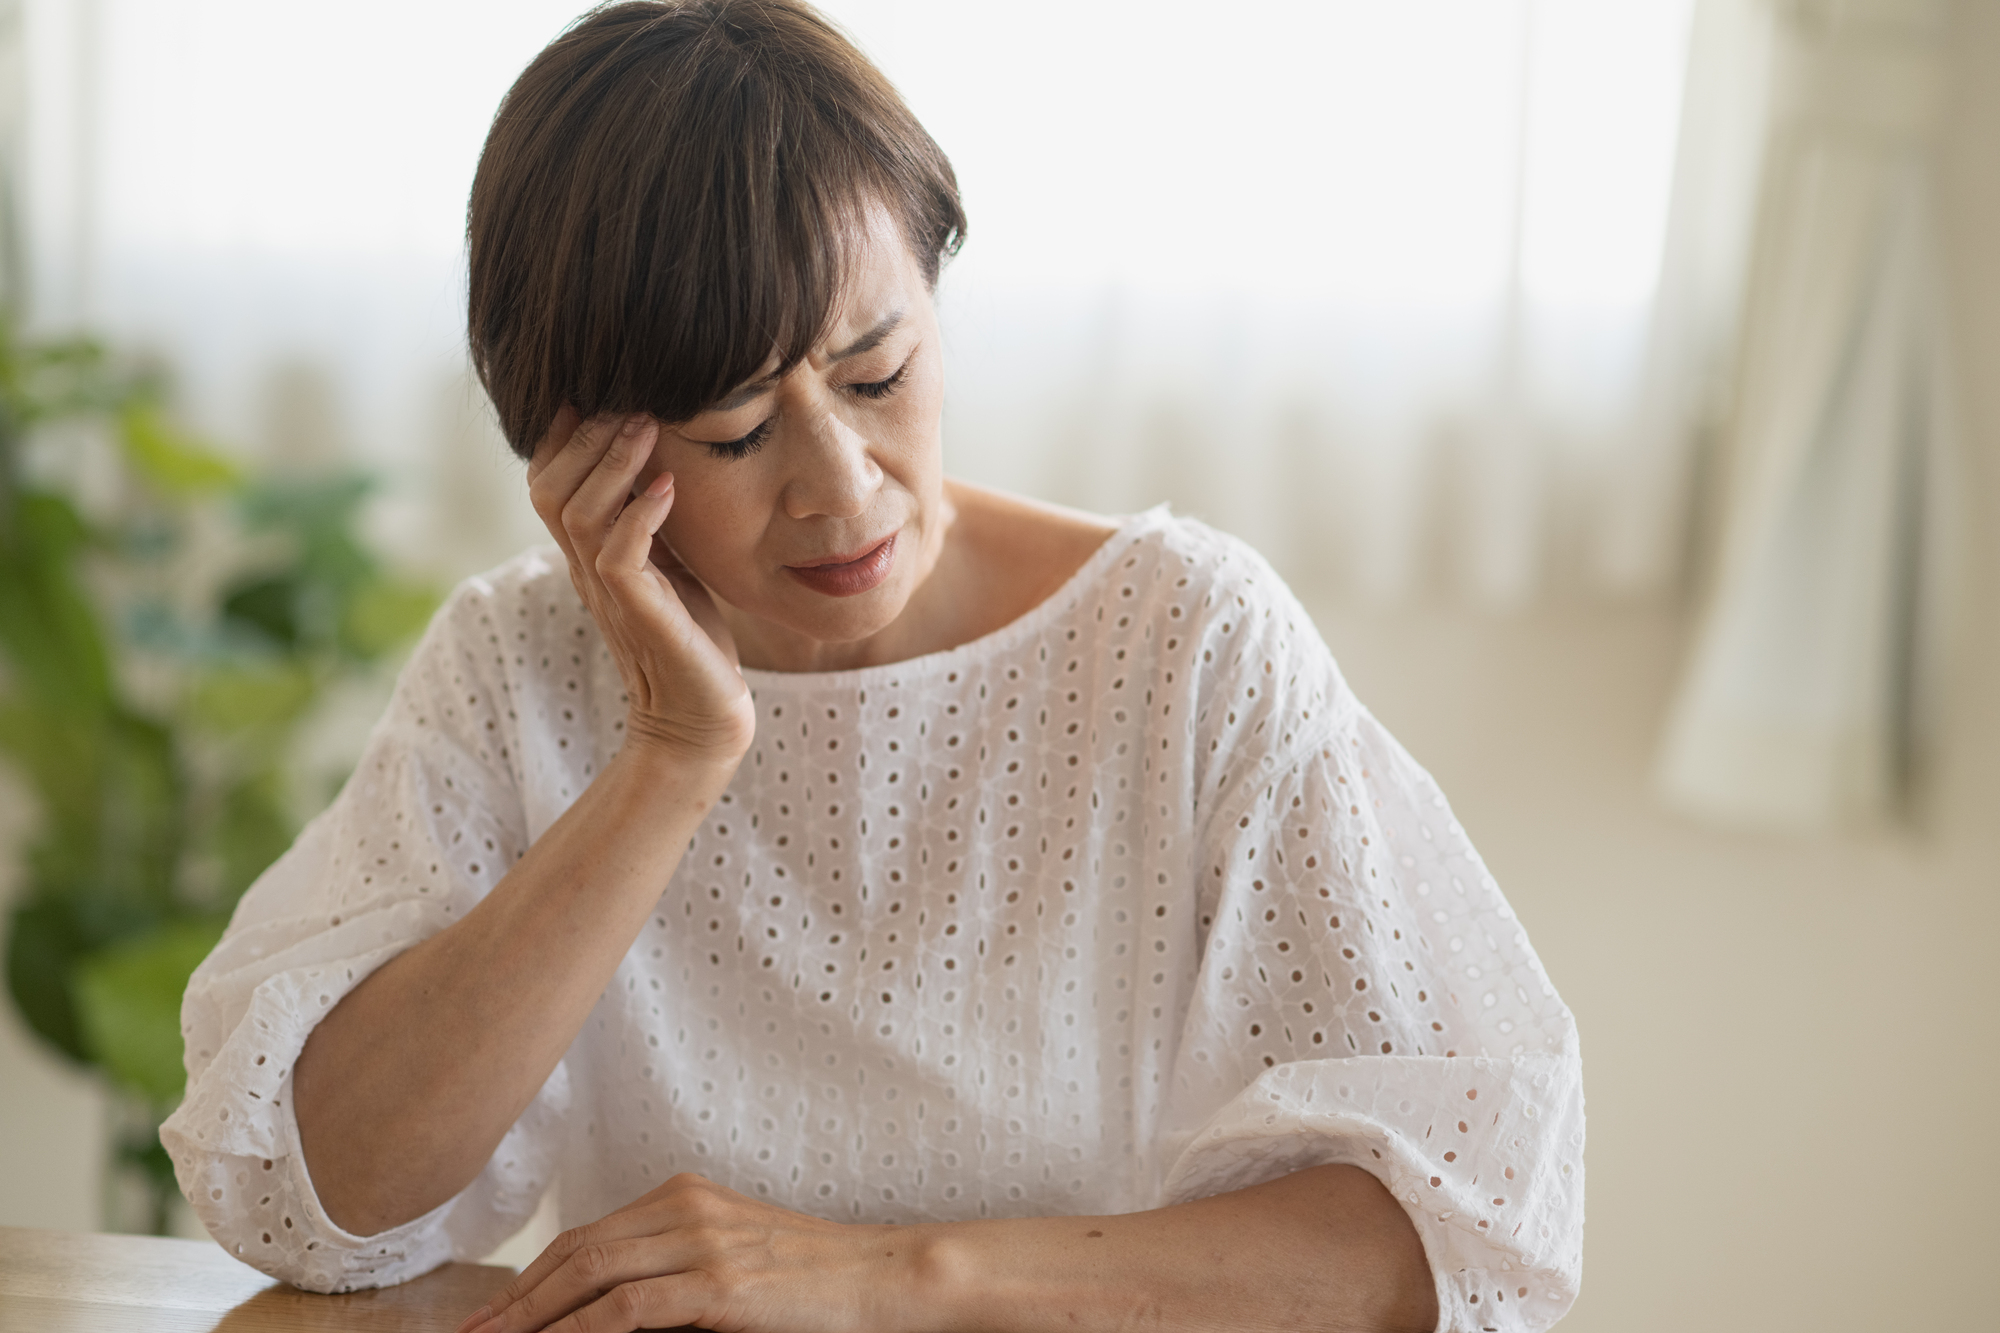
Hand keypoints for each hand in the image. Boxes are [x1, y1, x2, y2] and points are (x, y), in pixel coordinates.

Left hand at [456, 1174, 920, 1332]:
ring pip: (589, 1275)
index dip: (528, 1278)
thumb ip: (675, 1269)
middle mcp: (686, 1208)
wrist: (884, 1277)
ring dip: (531, 1317)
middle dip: (513, 1300)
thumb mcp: (735, 1259)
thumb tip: (607, 1312)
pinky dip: (582, 1330)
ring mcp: (703, 1242)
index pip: (585, 1237)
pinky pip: (628, 1308)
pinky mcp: (721, 1284)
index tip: (488, 1315)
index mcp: (684, 1196)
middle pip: (574, 1252)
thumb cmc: (814, 1281)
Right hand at [528, 409, 754, 764]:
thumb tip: (659, 451)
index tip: (601, 393)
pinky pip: (618, 553)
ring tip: (648, 428)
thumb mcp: (667, 560)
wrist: (700, 714)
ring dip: (613, 463)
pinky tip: (669, 488)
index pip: (546, 479)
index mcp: (586, 550)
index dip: (561, 434)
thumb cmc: (690, 634)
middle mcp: (584, 566)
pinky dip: (641, 514)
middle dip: (585, 436)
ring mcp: (607, 590)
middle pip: (548, 487)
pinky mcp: (638, 611)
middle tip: (629, 400)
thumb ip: (650, 514)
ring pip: (578, 512)